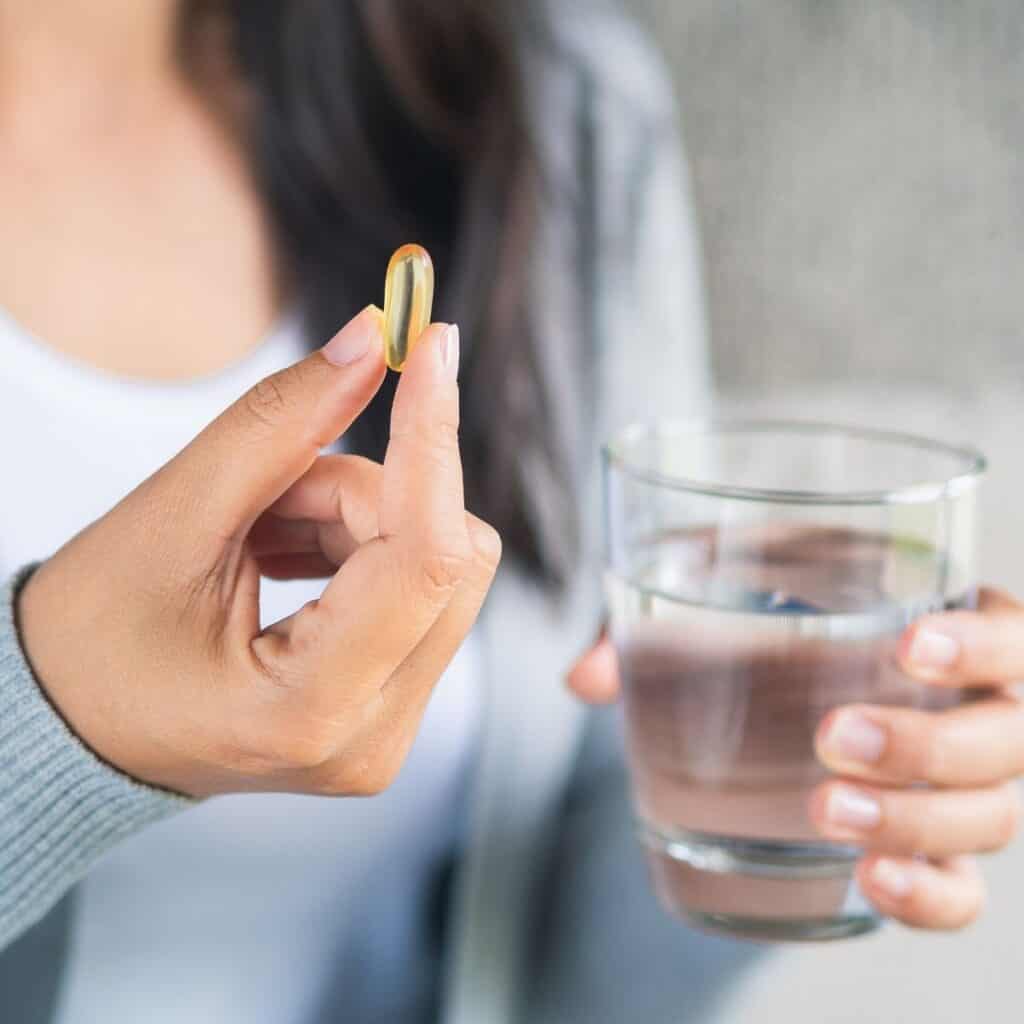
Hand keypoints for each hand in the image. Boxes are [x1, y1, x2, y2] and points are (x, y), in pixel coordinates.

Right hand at [18, 308, 500, 797]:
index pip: (425, 555)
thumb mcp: (173, 517)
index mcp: (308, 709)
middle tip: (274, 490)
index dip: (433, 439)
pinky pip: (421, 593)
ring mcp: (387, 731)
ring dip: (361, 519)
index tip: (433, 347)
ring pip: (440, 567)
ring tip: (260, 533)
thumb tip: (373, 342)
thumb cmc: (92, 639)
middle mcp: (371, 738)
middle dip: (371, 492)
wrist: (70, 726)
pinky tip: (285, 553)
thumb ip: (282, 423)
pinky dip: (363, 547)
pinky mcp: (389, 708)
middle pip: (449, 557)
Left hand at [567, 592, 1023, 930]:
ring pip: (990, 816)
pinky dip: (928, 895)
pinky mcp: (929, 843)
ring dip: (916, 820)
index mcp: (947, 623)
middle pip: (1006, 739)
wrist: (777, 675)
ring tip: (826, 812)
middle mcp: (976, 707)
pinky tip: (872, 882)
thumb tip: (585, 680)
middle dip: (926, 743)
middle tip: (832, 738)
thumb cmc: (767, 611)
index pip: (1013, 635)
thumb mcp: (717, 587)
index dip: (983, 645)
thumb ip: (658, 618)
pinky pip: (963, 887)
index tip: (909, 644)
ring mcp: (962, 784)